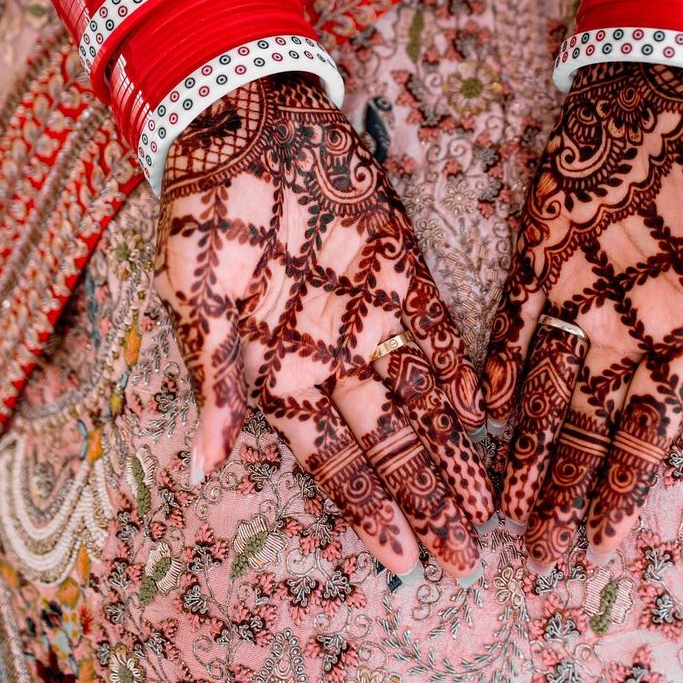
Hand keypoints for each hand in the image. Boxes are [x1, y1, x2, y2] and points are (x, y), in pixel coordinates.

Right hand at [154, 74, 492, 578]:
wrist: (242, 121)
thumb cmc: (206, 212)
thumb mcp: (195, 298)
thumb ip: (216, 379)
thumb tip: (205, 466)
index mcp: (278, 369)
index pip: (330, 458)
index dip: (367, 507)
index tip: (404, 560)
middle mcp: (330, 351)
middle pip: (386, 439)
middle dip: (424, 495)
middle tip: (466, 553)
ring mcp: (368, 309)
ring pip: (420, 395)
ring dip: (451, 445)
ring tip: (487, 498)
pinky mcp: (398, 262)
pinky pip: (436, 324)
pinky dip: (458, 364)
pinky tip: (485, 404)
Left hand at [481, 61, 682, 567]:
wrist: (679, 73)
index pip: (653, 426)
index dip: (625, 484)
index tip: (600, 539)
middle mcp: (629, 318)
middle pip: (593, 422)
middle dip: (567, 483)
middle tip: (538, 551)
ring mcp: (582, 283)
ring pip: (550, 381)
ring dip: (529, 439)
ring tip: (502, 501)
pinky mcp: (542, 243)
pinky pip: (516, 311)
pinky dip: (501, 354)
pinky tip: (483, 402)